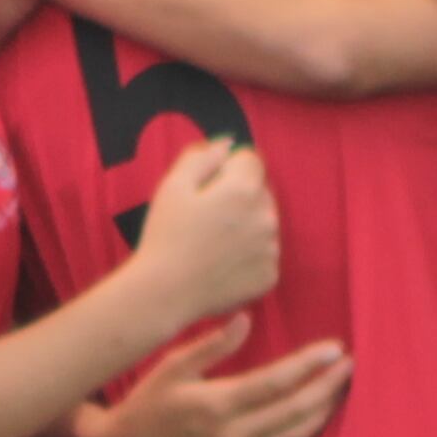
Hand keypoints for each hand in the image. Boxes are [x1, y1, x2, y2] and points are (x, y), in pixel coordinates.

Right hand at [81, 315, 352, 436]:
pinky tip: (313, 421)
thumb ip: (212, 344)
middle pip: (298, 411)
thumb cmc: (145, 405)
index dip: (312, 364)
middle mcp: (234, 436)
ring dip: (324, 413)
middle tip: (351, 367)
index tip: (336, 349)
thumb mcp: (171, 366)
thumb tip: (248, 319)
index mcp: (218, 404)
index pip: (278, 382)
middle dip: (330, 387)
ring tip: (340, 390)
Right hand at [122, 136, 281, 321]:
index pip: (251, 160)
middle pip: (260, 192)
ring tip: (213, 243)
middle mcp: (265, 217)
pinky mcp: (269, 275)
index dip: (227, 169)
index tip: (207, 188)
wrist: (165, 292)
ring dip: (246, 226)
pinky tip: (222, 264)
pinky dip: (249, 256)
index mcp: (243, 190)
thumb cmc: (165, 236)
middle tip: (207, 218)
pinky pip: (264, 254)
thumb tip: (228, 144)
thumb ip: (202, 156)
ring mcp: (270, 249)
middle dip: (240, 197)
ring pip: (263, 224)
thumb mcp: (173, 186)